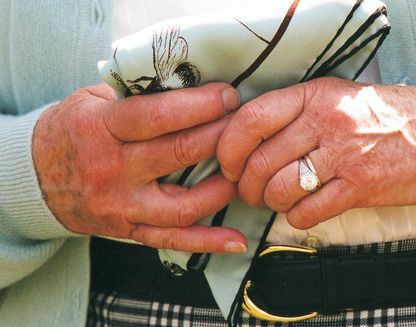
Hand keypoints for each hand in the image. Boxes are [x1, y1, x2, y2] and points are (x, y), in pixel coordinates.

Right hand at [33, 83, 247, 252]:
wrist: (36, 176)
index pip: (158, 116)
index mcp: (100, 128)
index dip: (200, 105)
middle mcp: (111, 170)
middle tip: (244, 123)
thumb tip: (191, 85)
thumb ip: (136, 95)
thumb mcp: (93, 100)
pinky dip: (206, 242)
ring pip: (182, 205)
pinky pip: (172, 240)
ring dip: (222, 188)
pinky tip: (236, 240)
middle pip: (178, 154)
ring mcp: (121, 205)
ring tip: (244, 168)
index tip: (228, 96)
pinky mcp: (128, 229)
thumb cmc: (72, 130)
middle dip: (220, 136)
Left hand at [218, 77, 415, 228]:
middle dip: (245, 186)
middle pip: (260, 162)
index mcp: (313, 95)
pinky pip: (308, 211)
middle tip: (248, 192)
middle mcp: (325, 122)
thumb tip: (247, 142)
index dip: (228, 147)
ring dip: (269, 203)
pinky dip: (295, 217)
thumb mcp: (335, 97)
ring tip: (275, 201)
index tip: (228, 164)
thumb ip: (293, 113)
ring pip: (280, 189)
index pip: (251, 119)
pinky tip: (300, 211)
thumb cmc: (382, 115)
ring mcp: (343, 155)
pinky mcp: (361, 186)